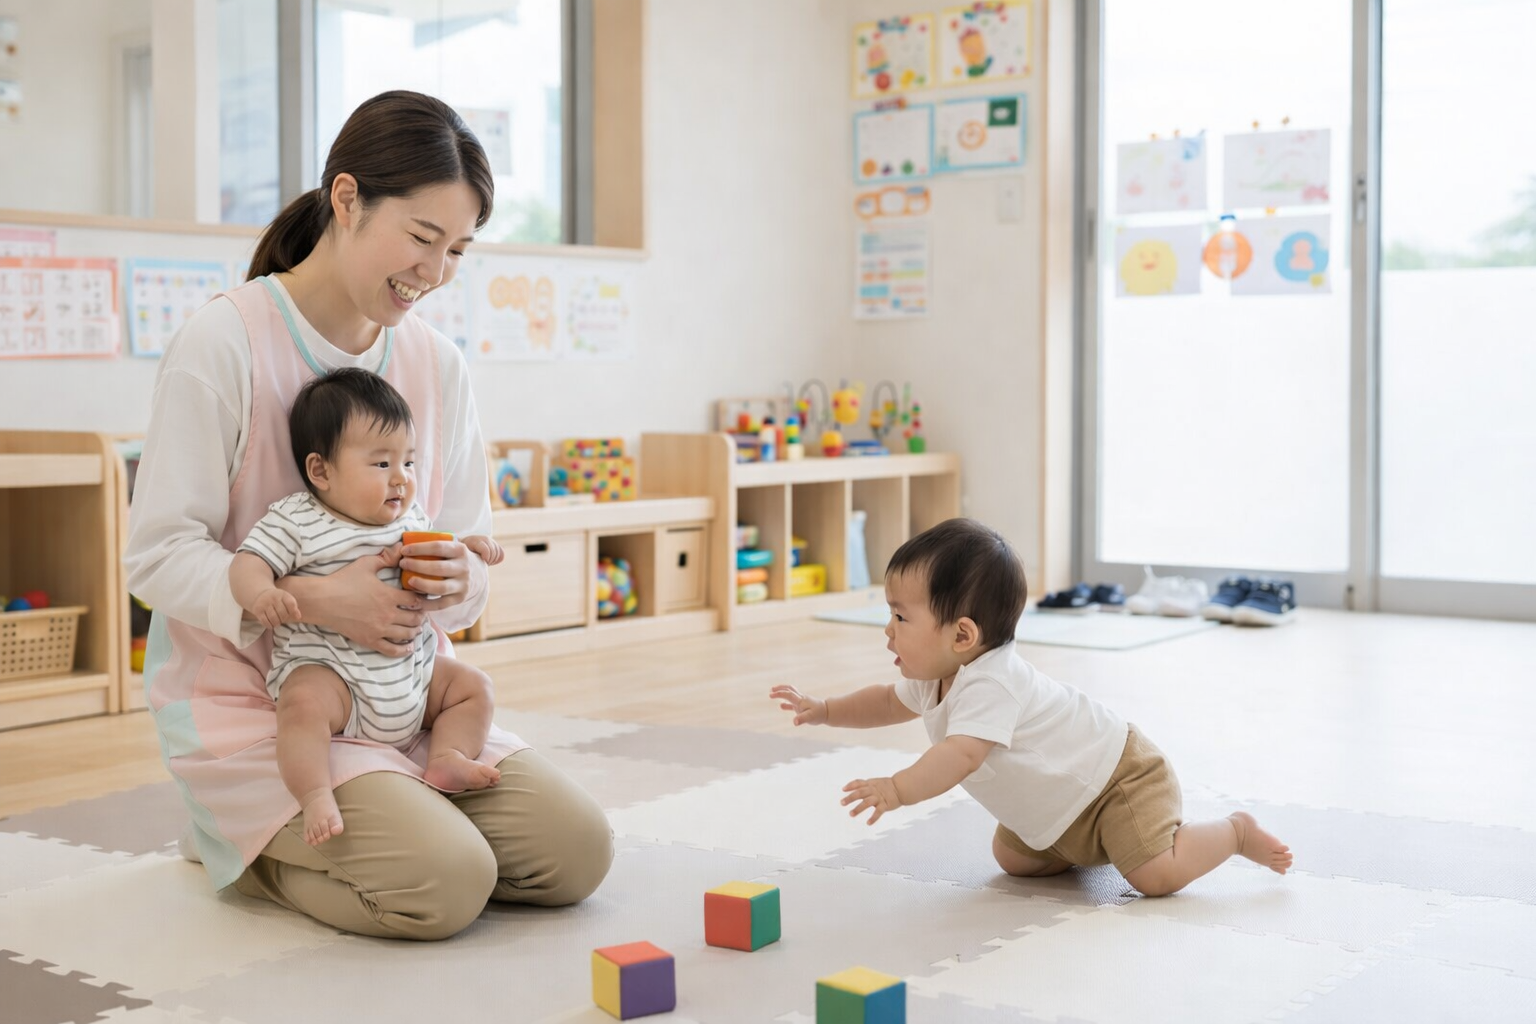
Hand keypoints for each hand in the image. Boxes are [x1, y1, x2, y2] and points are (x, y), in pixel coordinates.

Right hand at [252, 588, 300, 629]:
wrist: (261, 595)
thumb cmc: (278, 600)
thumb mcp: (286, 599)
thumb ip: (293, 607)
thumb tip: (298, 617)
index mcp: (282, 594)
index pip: (291, 604)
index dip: (294, 612)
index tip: (295, 616)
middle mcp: (273, 598)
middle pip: (282, 613)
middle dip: (284, 619)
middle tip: (282, 619)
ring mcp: (264, 604)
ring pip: (274, 618)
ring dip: (277, 623)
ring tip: (277, 622)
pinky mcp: (258, 611)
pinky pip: (265, 621)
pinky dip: (269, 625)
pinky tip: (271, 624)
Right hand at [279, 551, 426, 656]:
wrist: (322, 600)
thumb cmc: (343, 580)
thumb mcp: (366, 564)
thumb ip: (386, 558)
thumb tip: (401, 547)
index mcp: (389, 595)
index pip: (416, 600)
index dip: (422, 600)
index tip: (423, 599)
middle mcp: (388, 614)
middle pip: (415, 618)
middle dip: (421, 616)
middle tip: (421, 614)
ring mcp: (379, 629)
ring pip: (407, 634)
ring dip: (415, 631)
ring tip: (416, 628)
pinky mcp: (369, 640)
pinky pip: (392, 650)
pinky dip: (403, 650)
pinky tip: (408, 647)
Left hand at [399, 537, 475, 609]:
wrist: (476, 574)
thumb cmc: (455, 557)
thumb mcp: (453, 545)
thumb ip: (437, 541)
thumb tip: (405, 542)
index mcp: (460, 550)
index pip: (438, 547)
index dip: (419, 548)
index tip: (404, 550)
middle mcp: (464, 567)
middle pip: (438, 567)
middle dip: (417, 565)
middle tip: (403, 564)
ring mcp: (463, 584)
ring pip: (440, 587)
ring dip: (422, 584)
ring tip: (409, 581)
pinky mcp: (460, 598)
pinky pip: (441, 603)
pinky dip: (426, 603)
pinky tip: (415, 599)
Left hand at [463, 535, 503, 565]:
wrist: (466, 548)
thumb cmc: (463, 554)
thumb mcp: (464, 556)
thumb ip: (469, 558)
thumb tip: (474, 562)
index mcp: (475, 541)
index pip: (486, 549)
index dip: (486, 558)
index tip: (482, 562)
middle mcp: (484, 539)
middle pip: (493, 552)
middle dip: (489, 560)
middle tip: (482, 563)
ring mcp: (491, 541)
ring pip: (499, 553)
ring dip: (493, 560)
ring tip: (484, 561)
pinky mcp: (496, 545)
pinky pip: (502, 554)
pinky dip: (497, 559)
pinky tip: (489, 560)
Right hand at [770, 684, 827, 725]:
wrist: (827, 712)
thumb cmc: (819, 714)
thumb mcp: (811, 717)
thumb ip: (802, 719)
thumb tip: (794, 722)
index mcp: (800, 700)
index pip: (788, 694)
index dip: (779, 694)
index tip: (771, 695)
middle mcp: (800, 699)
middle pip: (789, 689)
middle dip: (780, 688)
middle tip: (771, 689)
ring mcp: (801, 702)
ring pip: (790, 693)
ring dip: (782, 692)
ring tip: (773, 693)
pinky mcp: (802, 706)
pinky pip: (792, 702)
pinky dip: (786, 703)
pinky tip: (781, 706)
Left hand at [842, 777, 901, 824]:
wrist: (901, 788)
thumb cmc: (887, 786)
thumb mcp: (875, 783)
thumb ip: (865, 786)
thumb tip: (853, 789)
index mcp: (870, 784)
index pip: (859, 783)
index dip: (851, 785)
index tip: (843, 789)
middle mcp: (873, 790)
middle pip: (860, 793)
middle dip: (850, 798)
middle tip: (842, 803)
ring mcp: (879, 797)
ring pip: (867, 802)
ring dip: (858, 808)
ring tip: (851, 814)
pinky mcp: (885, 805)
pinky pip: (878, 812)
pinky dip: (873, 818)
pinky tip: (868, 823)